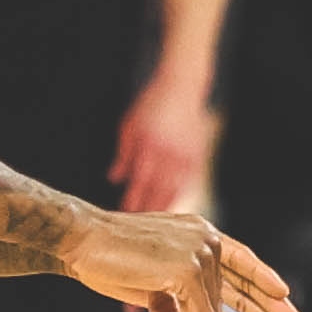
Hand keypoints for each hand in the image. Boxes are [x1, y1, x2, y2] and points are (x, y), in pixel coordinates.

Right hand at [62, 200, 297, 311]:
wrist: (80, 240)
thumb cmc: (107, 258)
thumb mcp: (149, 283)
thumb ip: (170, 304)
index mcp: (199, 234)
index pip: (241, 259)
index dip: (263, 280)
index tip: (287, 297)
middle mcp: (206, 240)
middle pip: (242, 285)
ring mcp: (199, 254)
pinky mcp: (188, 271)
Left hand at [114, 64, 216, 218]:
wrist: (181, 87)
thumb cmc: (150, 105)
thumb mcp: (130, 126)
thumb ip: (123, 154)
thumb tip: (114, 180)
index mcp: (149, 145)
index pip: (140, 181)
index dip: (133, 199)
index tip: (125, 214)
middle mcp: (169, 152)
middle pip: (158, 189)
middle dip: (148, 208)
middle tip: (139, 224)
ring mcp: (186, 154)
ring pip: (176, 188)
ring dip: (165, 205)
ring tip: (156, 218)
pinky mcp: (197, 154)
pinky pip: (189, 180)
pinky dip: (180, 193)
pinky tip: (173, 202)